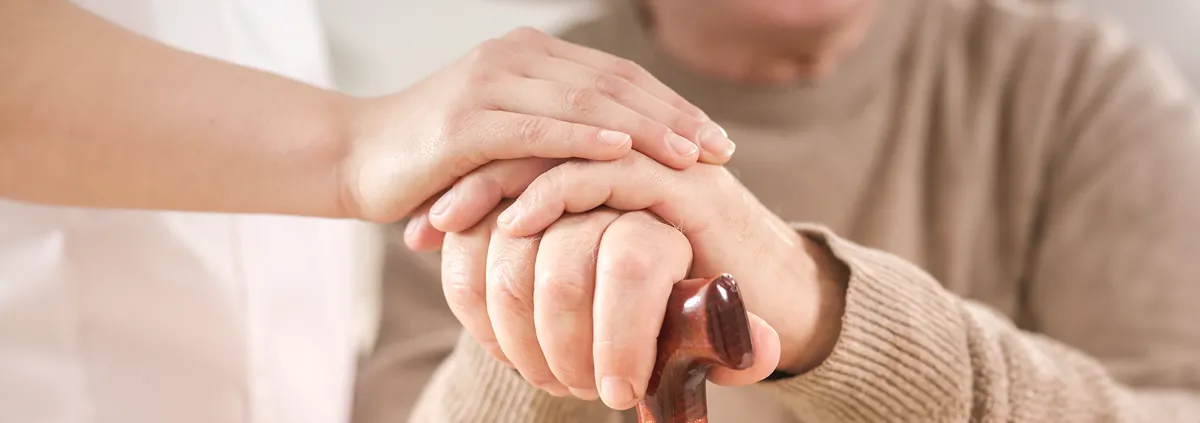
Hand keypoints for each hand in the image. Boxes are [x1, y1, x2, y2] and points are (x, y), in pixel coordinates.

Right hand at [339, 27, 735, 222]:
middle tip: (721, 150)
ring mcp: (488, 84)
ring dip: (645, 130)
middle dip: (673, 118)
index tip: (717, 137)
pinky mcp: (465, 122)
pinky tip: (623, 154)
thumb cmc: (437, 161)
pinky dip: (584, 140)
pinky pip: (537, 129)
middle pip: (613, 85)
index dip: (672, 105)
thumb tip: (626, 162)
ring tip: (690, 155)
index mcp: (530, 55)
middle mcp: (514, 57)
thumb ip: (556, 135)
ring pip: (584, 103)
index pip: (618, 76)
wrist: (355, 159)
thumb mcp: (506, 139)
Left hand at [424, 153, 848, 376]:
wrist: (784, 306)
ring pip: (560, 146)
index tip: (426, 218)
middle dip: (469, 173)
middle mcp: (637, 149)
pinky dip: (555, 192)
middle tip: (424, 212)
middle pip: (534, 135)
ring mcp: (660, 160)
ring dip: (496, 181)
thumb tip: (508, 272)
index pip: (530, 146)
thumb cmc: (698, 298)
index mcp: (616, 160)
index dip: (473, 177)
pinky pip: (606, 172)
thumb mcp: (617, 275)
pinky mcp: (682, 184)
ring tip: (449, 217)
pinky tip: (516, 222)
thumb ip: (574, 258)